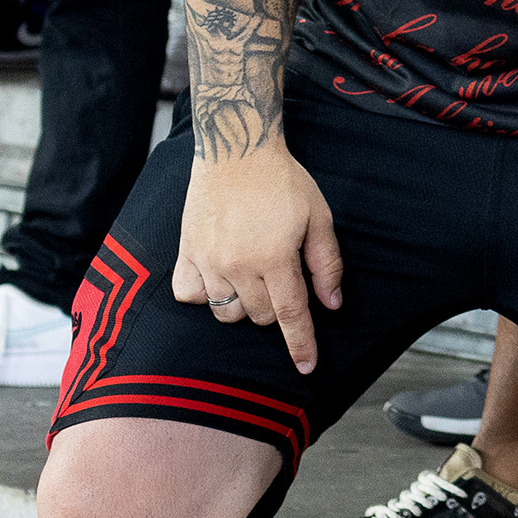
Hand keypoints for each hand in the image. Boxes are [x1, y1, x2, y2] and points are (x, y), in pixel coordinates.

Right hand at [172, 145, 345, 374]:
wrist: (236, 150)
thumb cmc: (283, 182)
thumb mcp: (318, 217)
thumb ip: (326, 264)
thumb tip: (332, 304)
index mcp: (275, 257)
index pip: (291, 315)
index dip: (301, 344)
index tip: (308, 366)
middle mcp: (238, 265)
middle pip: (259, 316)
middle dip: (276, 307)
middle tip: (280, 276)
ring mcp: (207, 261)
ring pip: (225, 312)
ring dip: (243, 304)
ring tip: (252, 274)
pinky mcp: (185, 253)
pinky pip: (189, 295)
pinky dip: (204, 294)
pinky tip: (219, 275)